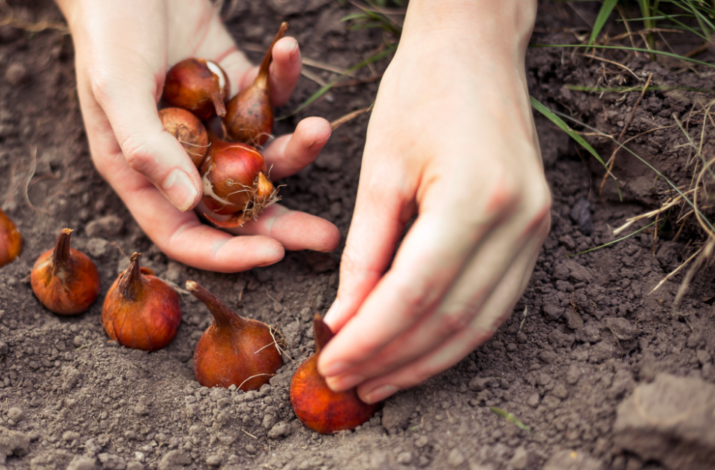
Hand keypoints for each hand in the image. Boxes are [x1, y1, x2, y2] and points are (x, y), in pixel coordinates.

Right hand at [55, 0, 338, 271]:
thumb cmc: (109, 23)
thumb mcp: (116, 85)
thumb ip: (147, 147)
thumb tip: (187, 203)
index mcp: (140, 168)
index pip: (183, 231)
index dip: (226, 252)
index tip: (274, 255)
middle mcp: (177, 152)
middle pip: (232, 205)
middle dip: (281, 223)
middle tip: (327, 238)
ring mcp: (209, 118)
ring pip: (259, 155)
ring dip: (295, 148)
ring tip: (320, 129)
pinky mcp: (232, 82)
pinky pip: (266, 95)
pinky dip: (281, 77)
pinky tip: (287, 49)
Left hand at [317, 0, 549, 403]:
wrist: (476, 52)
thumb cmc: (419, 94)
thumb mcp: (379, 171)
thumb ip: (364, 253)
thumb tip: (343, 321)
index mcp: (476, 199)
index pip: (414, 295)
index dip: (369, 339)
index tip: (331, 364)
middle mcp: (519, 223)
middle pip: (449, 320)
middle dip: (392, 360)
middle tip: (346, 383)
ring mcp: (536, 231)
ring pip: (478, 324)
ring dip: (424, 361)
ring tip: (376, 383)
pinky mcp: (535, 234)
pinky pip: (494, 305)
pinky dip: (452, 336)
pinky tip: (416, 352)